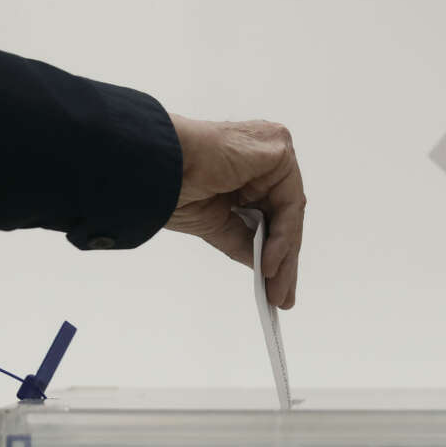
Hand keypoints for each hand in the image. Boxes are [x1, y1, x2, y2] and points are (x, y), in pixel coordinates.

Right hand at [166, 115, 305, 308]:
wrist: (155, 165)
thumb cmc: (174, 184)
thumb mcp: (217, 224)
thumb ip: (244, 242)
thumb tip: (267, 270)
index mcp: (248, 166)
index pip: (273, 212)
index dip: (277, 251)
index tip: (276, 288)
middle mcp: (264, 154)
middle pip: (285, 214)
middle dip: (285, 260)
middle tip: (282, 298)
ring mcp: (273, 148)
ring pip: (290, 213)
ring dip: (284, 255)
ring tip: (276, 289)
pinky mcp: (278, 151)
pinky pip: (289, 203)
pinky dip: (283, 237)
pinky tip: (270, 264)